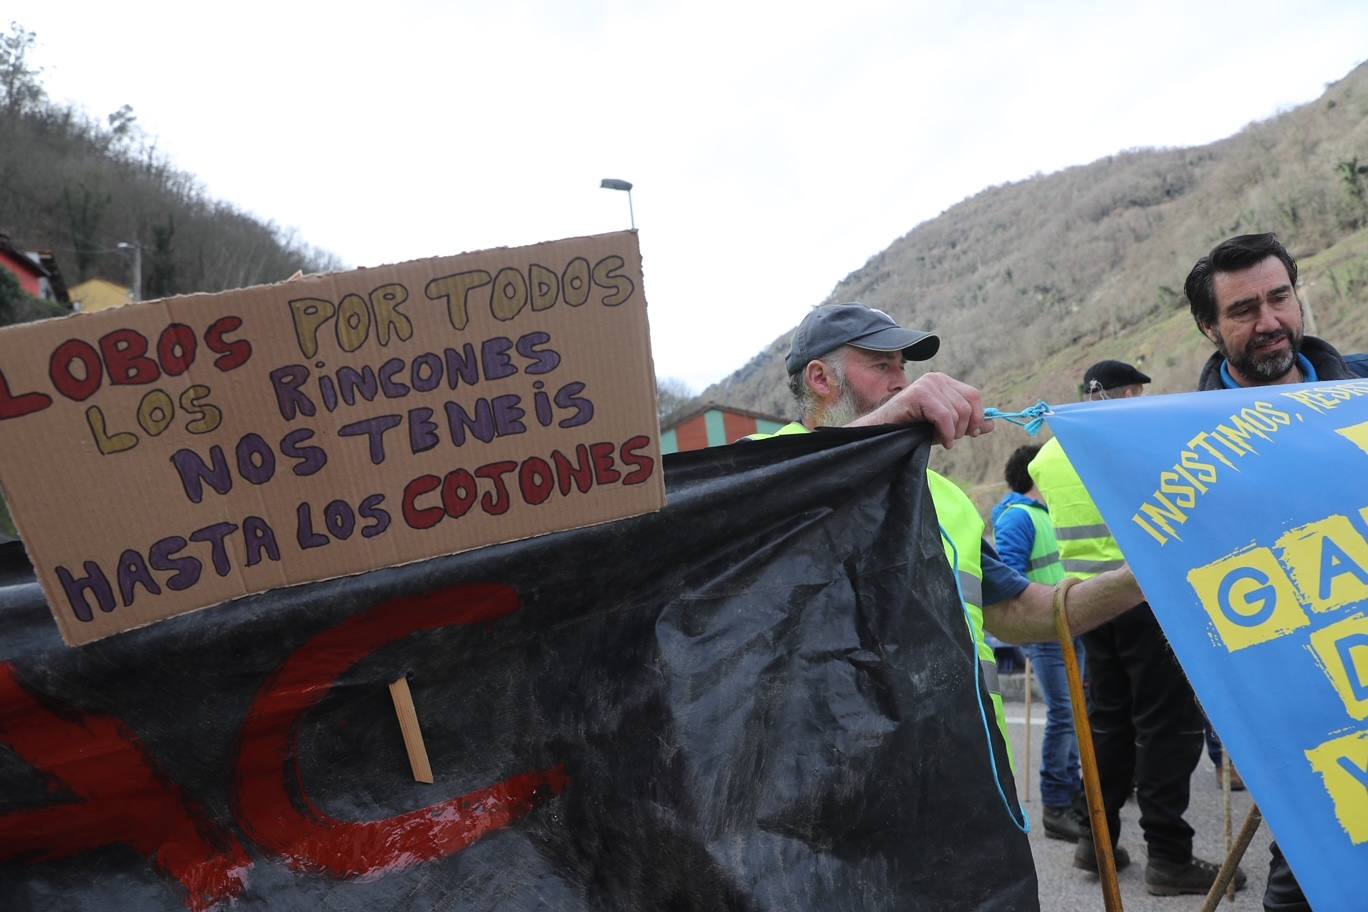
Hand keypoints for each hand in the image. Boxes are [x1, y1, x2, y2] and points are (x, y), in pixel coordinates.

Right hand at [850, 372, 993, 447]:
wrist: (882, 432)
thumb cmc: (912, 429)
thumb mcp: (945, 427)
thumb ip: (967, 423)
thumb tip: (992, 425)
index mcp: (944, 382)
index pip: (974, 395)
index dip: (977, 416)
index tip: (971, 433)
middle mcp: (937, 378)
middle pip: (968, 404)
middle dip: (964, 427)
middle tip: (952, 439)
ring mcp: (928, 384)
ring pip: (957, 412)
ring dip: (953, 433)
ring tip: (942, 440)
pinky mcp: (920, 393)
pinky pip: (945, 416)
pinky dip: (946, 433)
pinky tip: (941, 442)